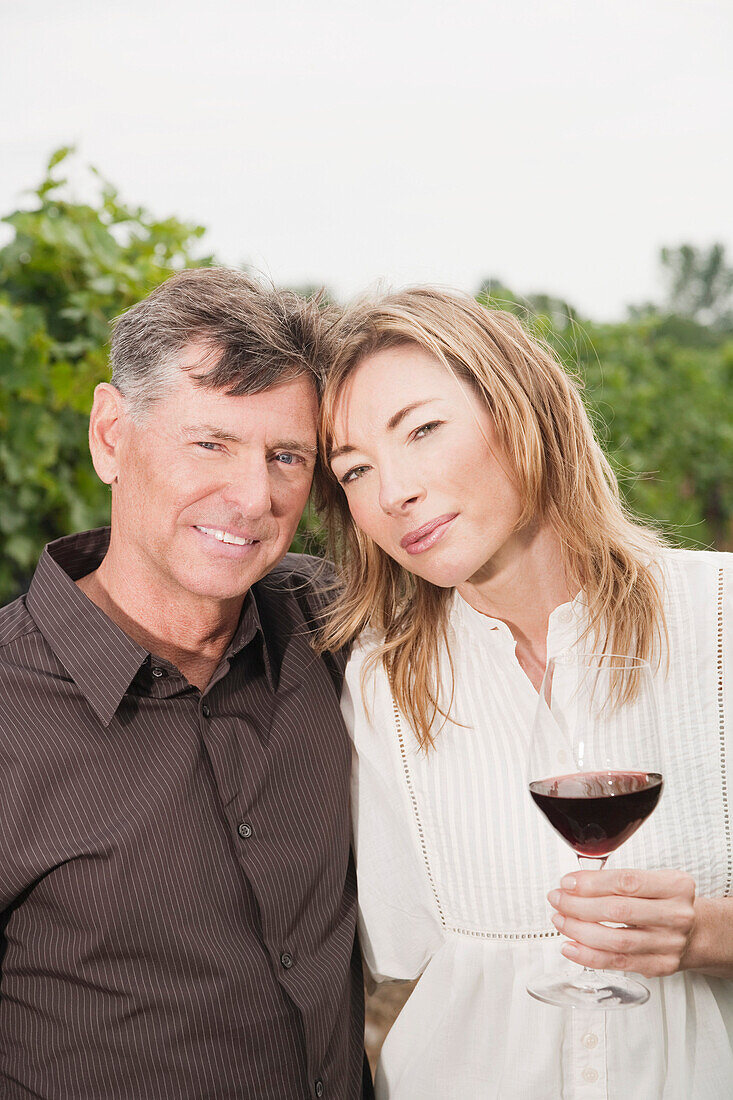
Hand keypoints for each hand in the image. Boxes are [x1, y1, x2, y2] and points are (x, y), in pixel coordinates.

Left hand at [547, 868, 696, 977]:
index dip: (592, 883)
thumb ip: (618, 880)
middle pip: (618, 911)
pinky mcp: (661, 966)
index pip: (626, 882)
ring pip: (616, 940)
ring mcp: (670, 943)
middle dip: (579, 906)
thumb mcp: (653, 880)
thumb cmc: (665, 902)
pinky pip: (618, 963)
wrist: (696, 931)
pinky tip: (571, 946)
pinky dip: (589, 956)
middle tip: (557, 900)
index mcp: (675, 886)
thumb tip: (573, 884)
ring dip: (580, 930)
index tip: (568, 883)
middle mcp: (676, 915)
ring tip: (560, 921)